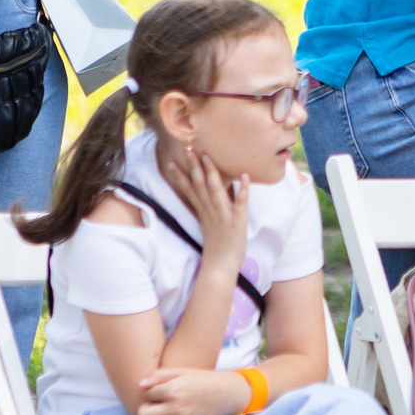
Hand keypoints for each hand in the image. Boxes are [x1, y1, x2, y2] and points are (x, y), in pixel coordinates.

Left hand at [135, 366, 250, 414]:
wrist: (225, 393)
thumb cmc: (201, 380)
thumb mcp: (181, 372)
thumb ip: (159, 376)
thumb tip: (141, 386)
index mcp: (173, 389)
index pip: (146, 394)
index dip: (150, 393)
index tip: (159, 392)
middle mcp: (176, 407)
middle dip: (146, 410)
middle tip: (155, 407)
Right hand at [160, 145, 250, 265]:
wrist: (221, 266)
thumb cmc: (218, 245)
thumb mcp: (210, 224)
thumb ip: (211, 207)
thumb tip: (217, 190)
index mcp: (202, 212)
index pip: (188, 190)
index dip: (179, 176)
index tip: (170, 161)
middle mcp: (209, 211)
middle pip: (199, 186)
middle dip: (193, 167)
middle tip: (187, 148)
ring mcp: (222, 215)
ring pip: (215, 191)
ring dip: (212, 173)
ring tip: (208, 156)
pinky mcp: (236, 220)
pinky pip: (239, 203)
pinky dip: (242, 189)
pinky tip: (244, 176)